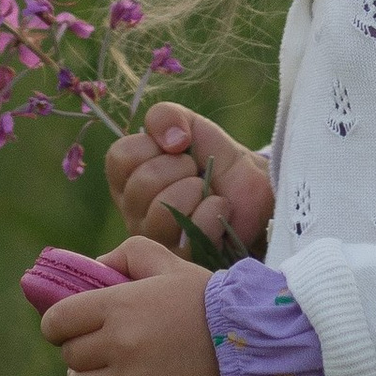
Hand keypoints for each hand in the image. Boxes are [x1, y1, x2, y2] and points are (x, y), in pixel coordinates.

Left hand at [39, 236, 225, 375]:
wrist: (252, 348)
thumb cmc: (209, 302)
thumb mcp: (169, 265)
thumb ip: (127, 255)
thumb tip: (94, 268)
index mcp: (117, 306)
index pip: (56, 321)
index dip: (57, 323)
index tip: (68, 326)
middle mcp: (117, 346)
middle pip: (69, 354)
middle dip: (80, 347)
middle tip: (103, 344)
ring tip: (116, 369)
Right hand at [104, 103, 274, 258]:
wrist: (254, 189)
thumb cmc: (216, 161)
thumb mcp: (191, 126)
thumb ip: (166, 116)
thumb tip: (172, 140)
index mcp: (128, 179)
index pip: (120, 157)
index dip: (153, 145)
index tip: (177, 147)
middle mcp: (134, 211)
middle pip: (142, 184)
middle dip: (180, 167)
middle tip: (196, 171)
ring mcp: (157, 238)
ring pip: (163, 211)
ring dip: (195, 190)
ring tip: (207, 190)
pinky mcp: (184, 258)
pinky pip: (193, 230)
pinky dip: (214, 210)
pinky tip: (220, 209)